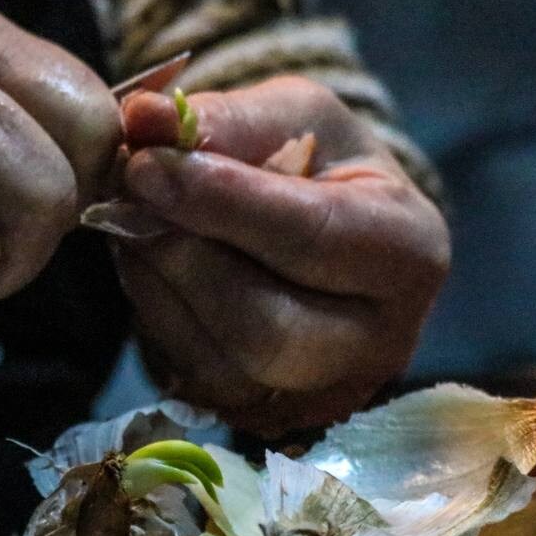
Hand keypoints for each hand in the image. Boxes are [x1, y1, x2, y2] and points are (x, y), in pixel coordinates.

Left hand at [115, 77, 449, 435]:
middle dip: (181, 259)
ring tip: (133, 220)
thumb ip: (224, 119)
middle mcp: (381, 343)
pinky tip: (149, 266)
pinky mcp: (264, 419)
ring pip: (219, 364)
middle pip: (266, 328)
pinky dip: (154, 317)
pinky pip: (191, 381)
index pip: (312, 238)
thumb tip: (144, 118)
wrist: (317, 230)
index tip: (145, 165)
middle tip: (126, 195)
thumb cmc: (315, 164)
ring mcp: (322, 396)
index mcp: (409, 252)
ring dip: (156, 286)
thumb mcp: (289, 116)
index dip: (221, 202)